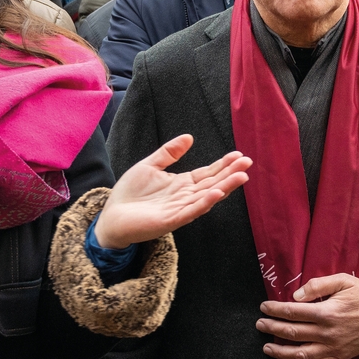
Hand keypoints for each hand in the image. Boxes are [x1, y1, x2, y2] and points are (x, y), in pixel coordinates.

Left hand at [95, 135, 252, 248]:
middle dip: (230, 173)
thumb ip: (168, 153)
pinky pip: (190, 211)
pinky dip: (204, 203)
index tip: (238, 154)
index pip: (207, 173)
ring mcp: (179, 209)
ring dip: (224, 187)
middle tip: (247, 162)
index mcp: (181, 184)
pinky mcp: (170, 221)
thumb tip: (189, 137)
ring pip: (207, 197)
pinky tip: (216, 193)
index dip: (223, 164)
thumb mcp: (149, 166)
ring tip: (241, 176)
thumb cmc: (129, 193)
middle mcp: (185, 197)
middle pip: (212, 183)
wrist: (111, 216)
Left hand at [256, 273, 358, 358]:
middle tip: (260, 324)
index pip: (293, 312)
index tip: (264, 307)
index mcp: (327, 312)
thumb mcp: (344, 281)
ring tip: (266, 347)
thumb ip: (319, 285)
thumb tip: (296, 296)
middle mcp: (327, 333)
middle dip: (272, 328)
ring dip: (280, 352)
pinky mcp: (338, 358)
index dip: (276, 310)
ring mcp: (332, 348)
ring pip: (300, 354)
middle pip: (293, 333)